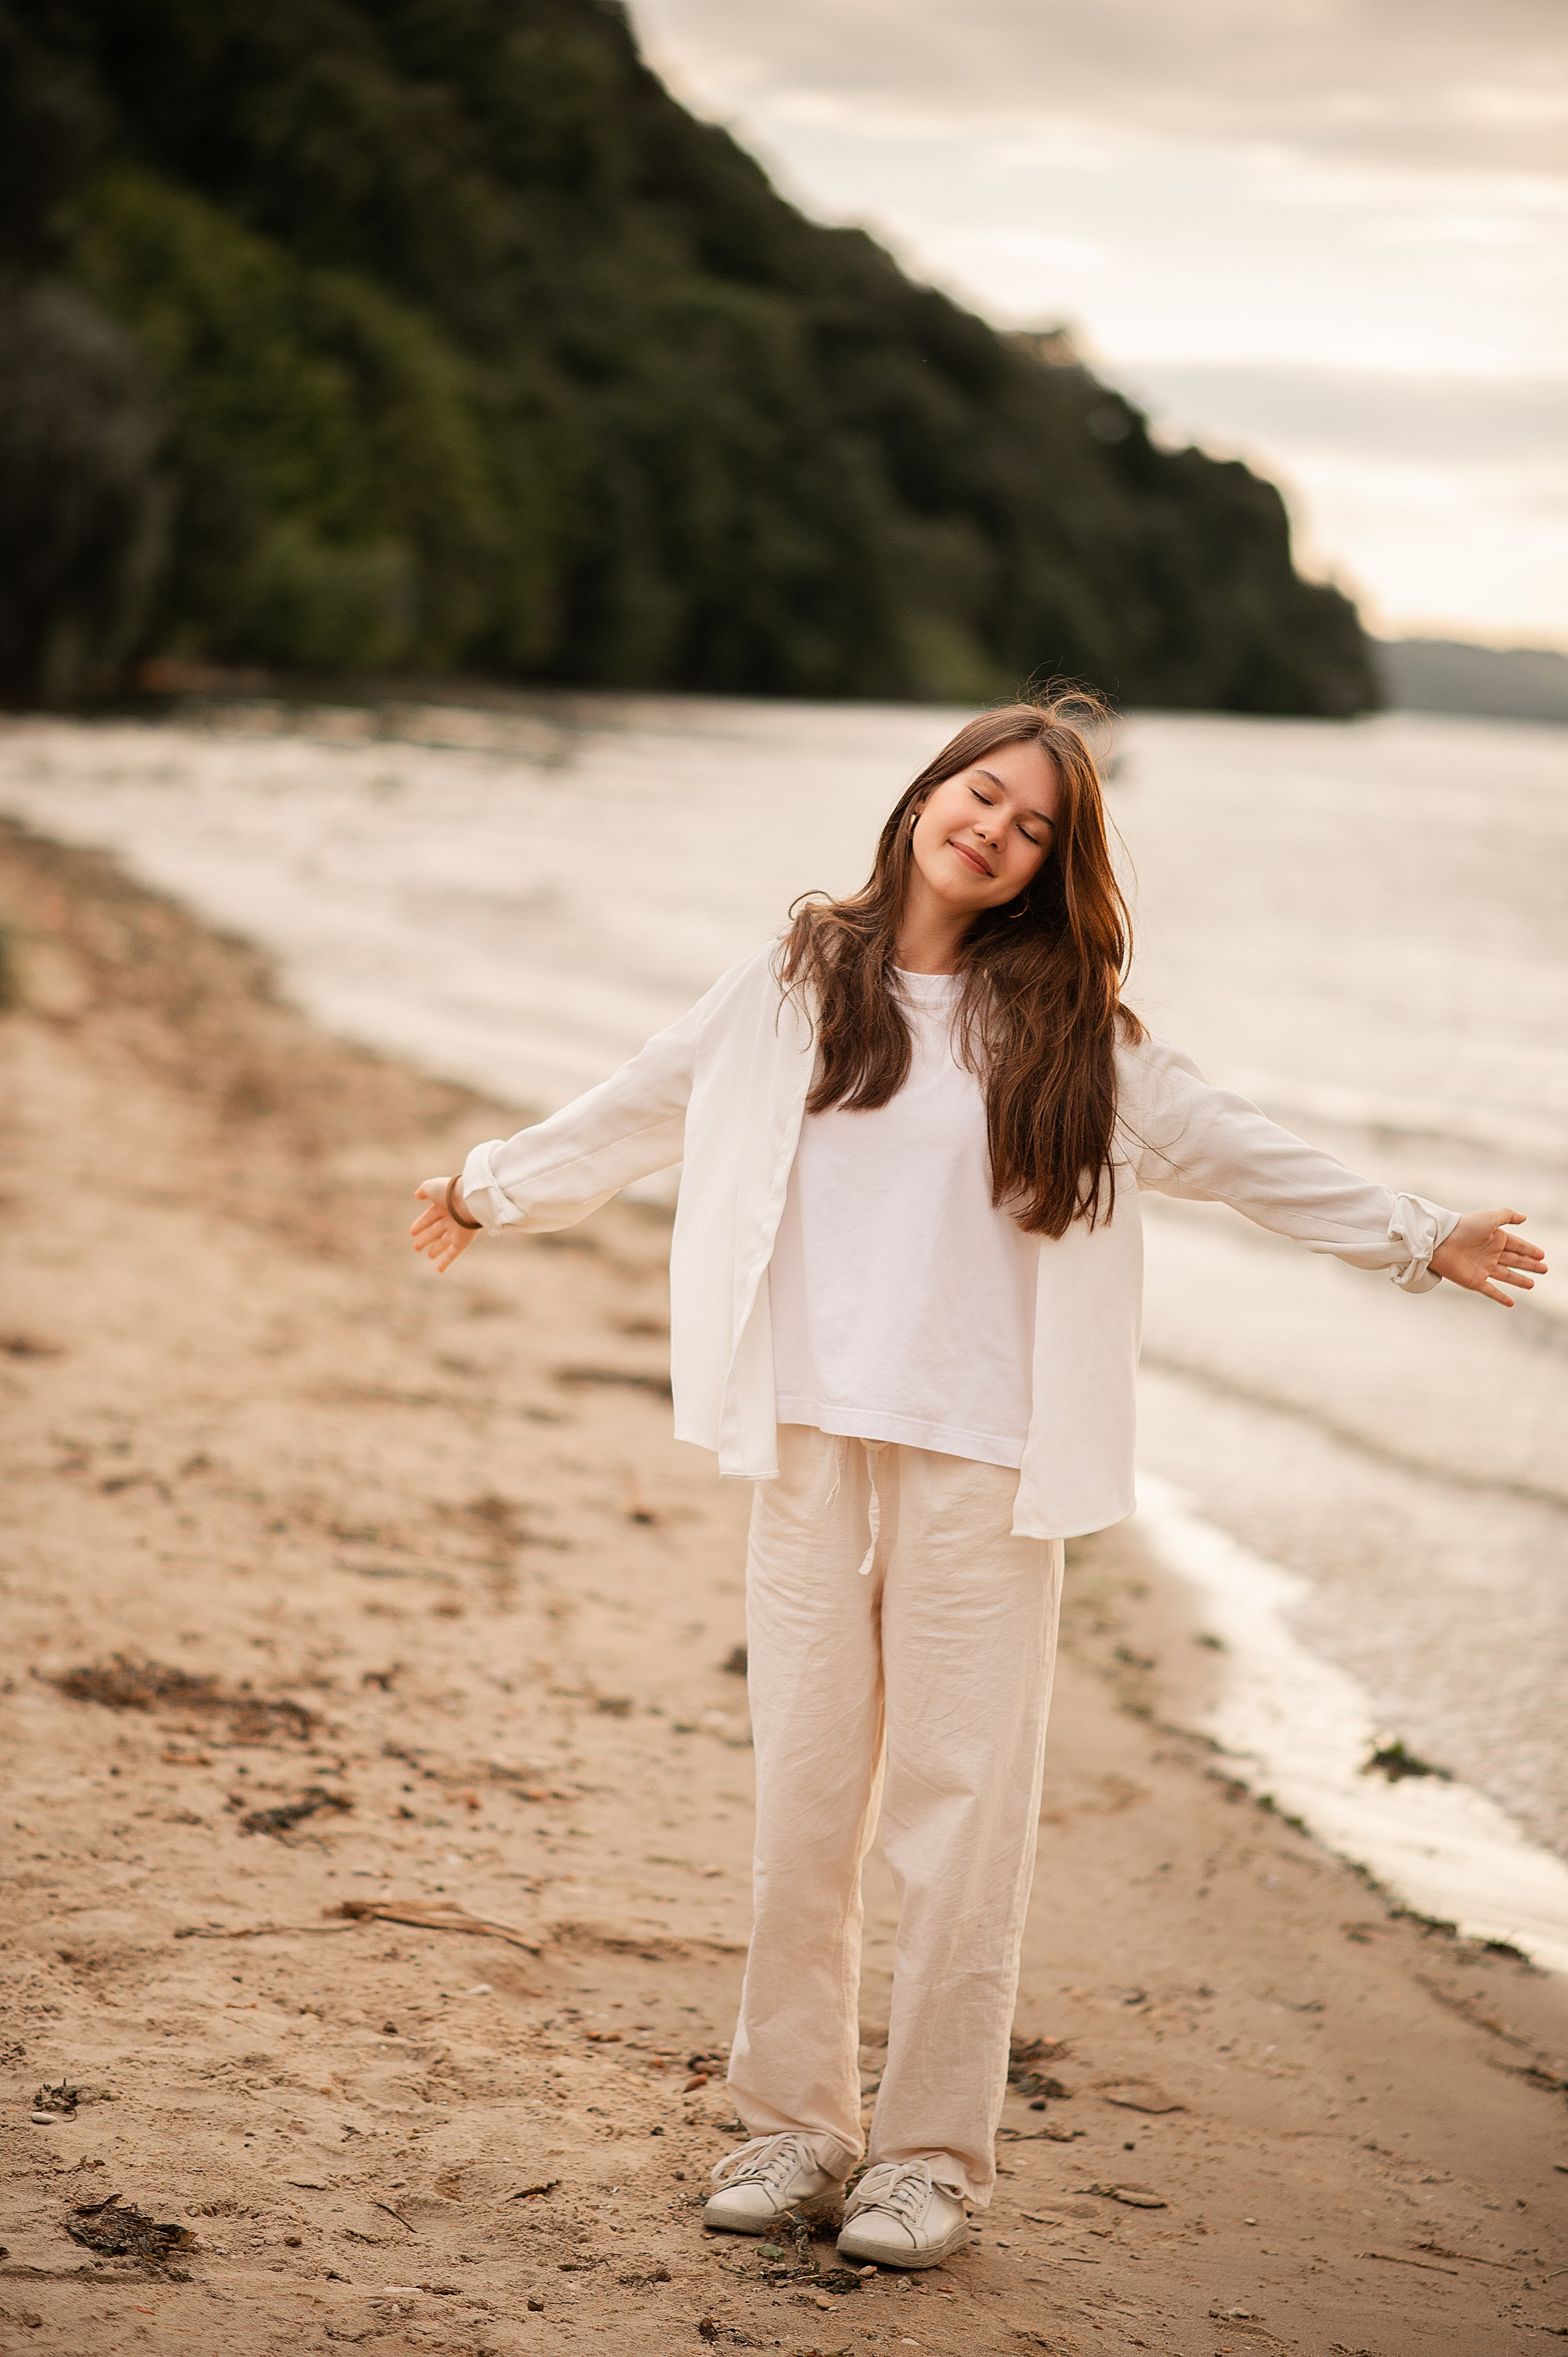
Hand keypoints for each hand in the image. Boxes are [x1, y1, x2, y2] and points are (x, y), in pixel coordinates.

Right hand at [410, 1177, 477, 1272]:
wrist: (469, 1200)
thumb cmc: (449, 1193)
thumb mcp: (432, 1187)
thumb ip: (424, 1190)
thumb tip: (417, 1195)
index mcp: (444, 1206)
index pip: (430, 1217)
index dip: (421, 1224)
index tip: (412, 1232)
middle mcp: (451, 1219)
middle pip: (436, 1231)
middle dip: (426, 1238)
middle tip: (416, 1247)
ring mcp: (457, 1231)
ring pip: (444, 1243)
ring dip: (436, 1249)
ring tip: (429, 1255)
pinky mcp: (463, 1242)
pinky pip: (453, 1254)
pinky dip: (446, 1262)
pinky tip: (439, 1270)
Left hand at [1429, 1208, 1546, 1305]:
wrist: (1440, 1242)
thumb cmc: (1464, 1227)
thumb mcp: (1489, 1218)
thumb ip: (1508, 1216)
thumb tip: (1525, 1218)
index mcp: (1495, 1238)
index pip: (1518, 1246)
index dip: (1530, 1251)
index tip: (1542, 1255)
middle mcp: (1490, 1254)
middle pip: (1515, 1261)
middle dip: (1530, 1265)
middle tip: (1545, 1269)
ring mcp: (1483, 1268)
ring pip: (1506, 1276)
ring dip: (1519, 1280)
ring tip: (1532, 1284)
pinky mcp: (1475, 1281)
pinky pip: (1491, 1291)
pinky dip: (1501, 1297)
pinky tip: (1512, 1303)